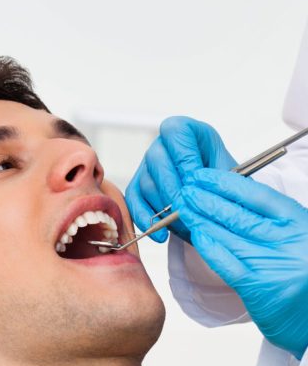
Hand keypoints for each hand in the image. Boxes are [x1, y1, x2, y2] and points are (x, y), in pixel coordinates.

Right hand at [125, 117, 235, 243]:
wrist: (219, 203)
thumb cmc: (227, 185)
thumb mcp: (231, 176)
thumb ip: (217, 179)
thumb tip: (197, 191)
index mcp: (189, 132)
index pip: (176, 131)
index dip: (184, 156)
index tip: (196, 181)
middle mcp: (164, 145)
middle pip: (157, 158)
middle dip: (173, 189)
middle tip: (187, 210)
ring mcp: (148, 166)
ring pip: (147, 183)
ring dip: (164, 207)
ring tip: (184, 223)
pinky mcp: (138, 187)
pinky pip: (134, 201)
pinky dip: (147, 219)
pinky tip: (161, 234)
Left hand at [178, 168, 307, 359]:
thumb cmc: (302, 275)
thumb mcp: (296, 239)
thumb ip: (270, 220)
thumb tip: (227, 195)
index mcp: (300, 223)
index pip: (257, 195)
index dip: (227, 183)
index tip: (204, 176)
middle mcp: (289, 242)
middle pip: (239, 214)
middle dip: (207, 199)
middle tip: (185, 189)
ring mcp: (273, 264)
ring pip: (228, 235)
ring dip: (201, 219)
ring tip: (182, 207)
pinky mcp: (258, 287)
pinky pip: (226, 262)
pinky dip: (208, 246)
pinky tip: (196, 235)